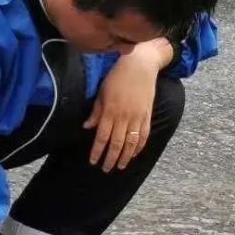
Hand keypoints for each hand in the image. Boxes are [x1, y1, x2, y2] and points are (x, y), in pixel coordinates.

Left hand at [84, 38, 171, 171]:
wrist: (141, 65)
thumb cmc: (117, 76)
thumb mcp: (102, 92)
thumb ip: (96, 111)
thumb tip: (87, 127)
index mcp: (110, 111)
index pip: (102, 137)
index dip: (97, 151)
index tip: (93, 161)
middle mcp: (124, 116)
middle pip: (116, 143)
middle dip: (110, 158)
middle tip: (106, 169)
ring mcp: (137, 117)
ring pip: (131, 143)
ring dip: (125, 157)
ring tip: (120, 166)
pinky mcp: (147, 115)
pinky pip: (144, 135)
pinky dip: (139, 147)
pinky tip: (134, 154)